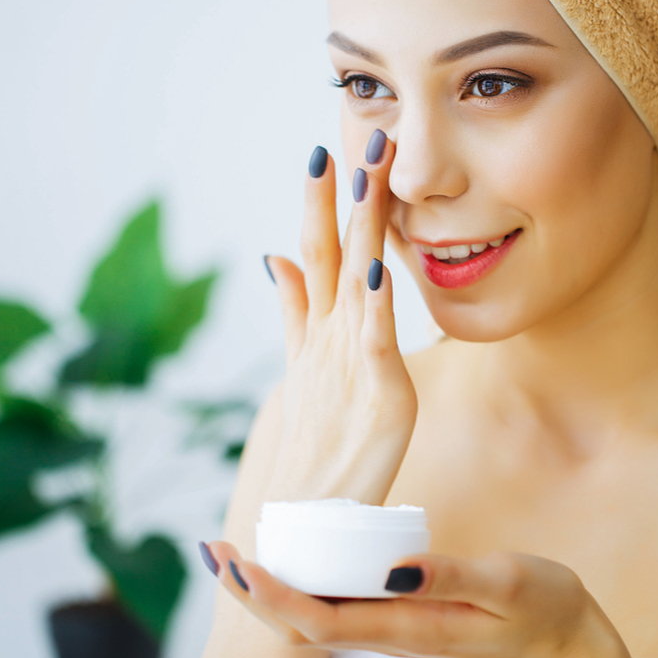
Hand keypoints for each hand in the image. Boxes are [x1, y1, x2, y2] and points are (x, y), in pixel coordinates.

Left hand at [204, 541, 657, 657]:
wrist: (564, 641)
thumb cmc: (541, 607)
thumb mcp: (507, 583)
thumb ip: (453, 576)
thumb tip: (395, 567)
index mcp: (407, 626)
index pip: (321, 620)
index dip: (273, 596)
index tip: (239, 565)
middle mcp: (390, 632)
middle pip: (301, 626)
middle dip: (252, 595)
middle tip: (215, 551)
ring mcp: (392, 626)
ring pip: (313, 619)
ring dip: (269, 591)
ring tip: (235, 553)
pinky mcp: (399, 612)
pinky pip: (337, 605)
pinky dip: (301, 583)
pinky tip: (292, 555)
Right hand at [263, 132, 416, 503]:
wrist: (307, 515)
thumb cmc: (314, 444)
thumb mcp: (302, 366)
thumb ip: (293, 310)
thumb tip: (275, 256)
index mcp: (317, 332)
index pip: (314, 255)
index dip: (318, 205)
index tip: (322, 155)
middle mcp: (329, 337)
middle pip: (331, 254)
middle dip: (341, 197)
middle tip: (352, 141)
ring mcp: (349, 361)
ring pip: (355, 280)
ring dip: (360, 226)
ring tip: (366, 177)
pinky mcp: (380, 392)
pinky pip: (376, 338)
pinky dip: (376, 303)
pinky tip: (382, 267)